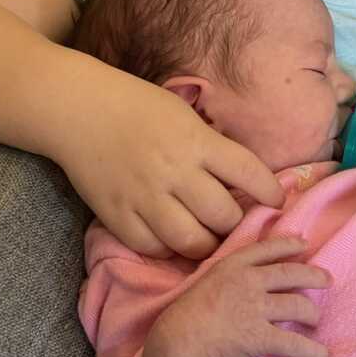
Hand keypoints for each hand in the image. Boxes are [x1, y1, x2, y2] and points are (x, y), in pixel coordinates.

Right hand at [57, 70, 283, 258]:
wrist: (80, 109)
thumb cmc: (138, 106)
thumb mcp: (185, 115)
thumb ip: (211, 147)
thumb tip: (243, 180)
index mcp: (197, 141)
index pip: (248, 172)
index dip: (270, 193)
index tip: (276, 202)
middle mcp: (175, 171)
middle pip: (223, 216)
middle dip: (236, 224)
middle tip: (234, 223)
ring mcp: (144, 196)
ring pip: (191, 241)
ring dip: (207, 245)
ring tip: (208, 239)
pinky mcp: (117, 215)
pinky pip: (153, 247)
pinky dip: (168, 250)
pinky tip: (172, 240)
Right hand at [152, 236, 331, 356]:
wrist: (178, 342)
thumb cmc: (187, 315)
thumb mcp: (207, 280)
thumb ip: (230, 275)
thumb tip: (254, 276)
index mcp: (234, 265)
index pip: (268, 249)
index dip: (289, 244)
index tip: (304, 244)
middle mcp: (248, 281)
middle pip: (292, 273)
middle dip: (315, 276)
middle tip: (328, 280)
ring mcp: (255, 308)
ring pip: (298, 306)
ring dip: (312, 314)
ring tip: (315, 320)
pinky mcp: (259, 336)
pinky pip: (294, 343)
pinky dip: (312, 350)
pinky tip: (324, 356)